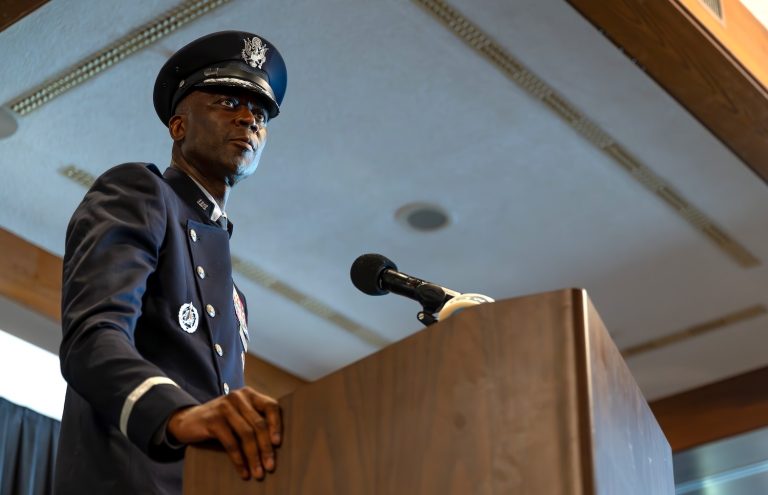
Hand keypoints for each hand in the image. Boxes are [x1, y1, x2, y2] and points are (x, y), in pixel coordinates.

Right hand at [167, 387, 281, 479]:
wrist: (187, 420)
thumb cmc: (220, 420)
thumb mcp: (239, 415)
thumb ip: (254, 420)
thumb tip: (275, 445)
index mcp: (249, 394)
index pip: (271, 406)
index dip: (277, 424)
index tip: (278, 444)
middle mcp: (238, 397)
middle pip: (259, 424)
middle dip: (266, 448)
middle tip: (270, 466)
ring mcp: (225, 407)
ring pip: (246, 435)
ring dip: (254, 457)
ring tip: (258, 473)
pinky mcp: (213, 420)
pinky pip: (231, 442)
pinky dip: (239, 459)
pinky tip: (243, 470)